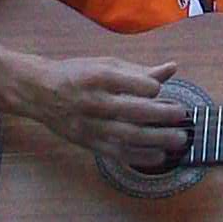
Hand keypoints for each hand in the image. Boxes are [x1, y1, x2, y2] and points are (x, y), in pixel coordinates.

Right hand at [31, 54, 194, 170]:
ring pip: (128, 136)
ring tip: (179, 139)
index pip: (131, 83)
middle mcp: (95, 102)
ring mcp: (91, 125)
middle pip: (133, 111)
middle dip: (162, 115)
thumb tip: (172, 68)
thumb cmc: (77, 75)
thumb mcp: (106, 65)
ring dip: (157, 139)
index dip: (150, 88)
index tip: (159, 90)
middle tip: (182, 115)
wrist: (40, 92)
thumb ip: (140, 71)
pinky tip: (159, 156)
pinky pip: (117, 153)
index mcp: (99, 77)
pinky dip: (140, 157)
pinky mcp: (89, 142)